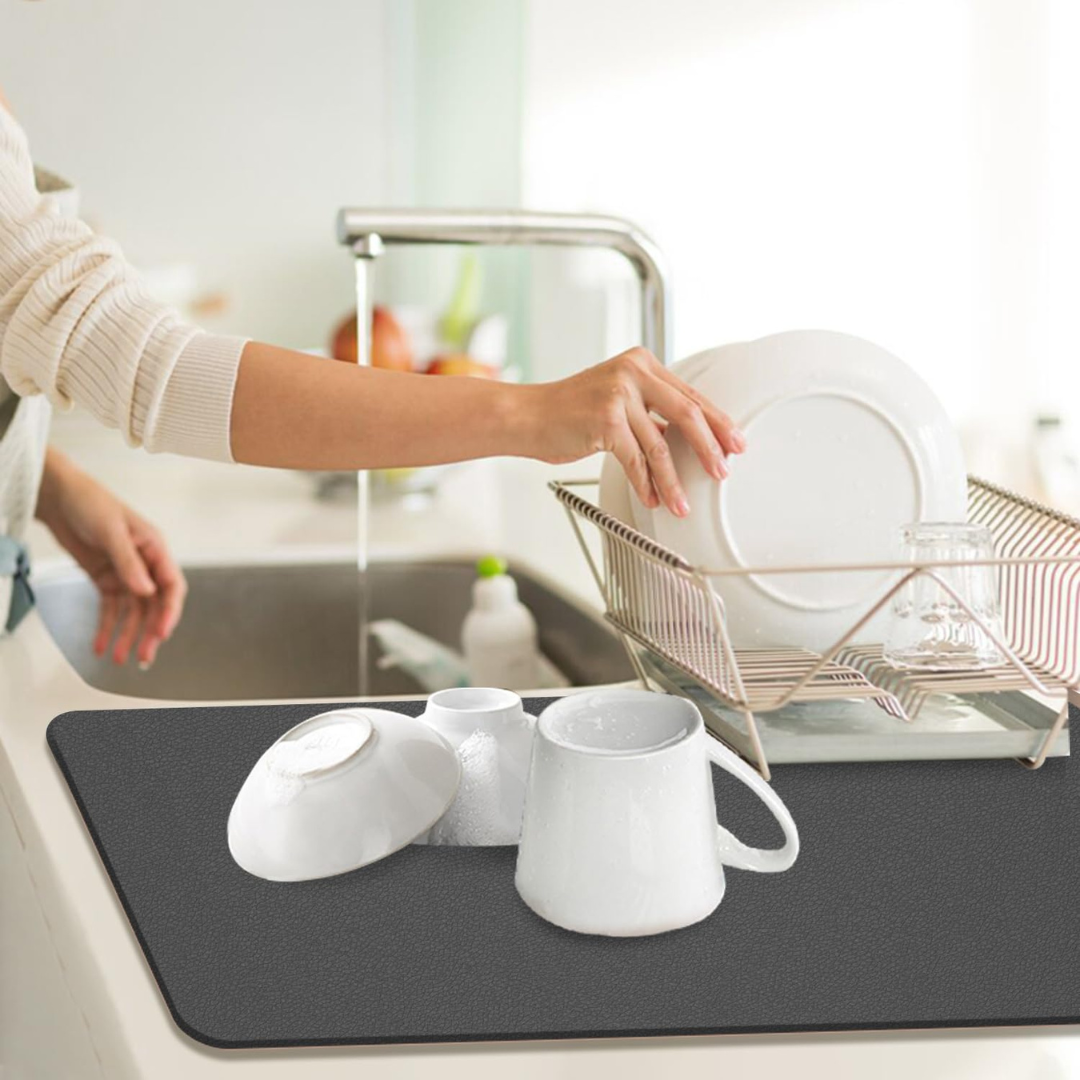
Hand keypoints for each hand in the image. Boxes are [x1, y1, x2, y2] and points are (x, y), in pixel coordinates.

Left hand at [35, 449, 185, 666]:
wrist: (59, 497)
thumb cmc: (90, 502)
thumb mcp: (111, 531)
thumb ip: (129, 562)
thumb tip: (145, 591)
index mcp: (155, 548)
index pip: (171, 586)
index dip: (170, 612)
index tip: (161, 633)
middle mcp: (144, 564)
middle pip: (154, 605)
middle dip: (149, 631)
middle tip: (143, 656)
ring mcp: (125, 573)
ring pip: (133, 612)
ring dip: (127, 635)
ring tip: (119, 657)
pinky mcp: (106, 578)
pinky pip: (111, 608)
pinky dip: (107, 627)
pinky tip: (102, 644)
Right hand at [528, 347, 745, 515]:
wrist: (526, 416)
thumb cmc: (568, 412)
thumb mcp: (616, 399)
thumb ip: (649, 410)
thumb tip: (685, 437)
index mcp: (641, 363)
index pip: (690, 394)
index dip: (717, 421)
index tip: (733, 442)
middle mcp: (633, 372)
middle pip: (687, 413)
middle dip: (710, 447)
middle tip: (722, 470)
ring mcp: (619, 394)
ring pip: (660, 444)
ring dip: (674, 479)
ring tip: (683, 502)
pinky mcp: (606, 420)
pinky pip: (636, 459)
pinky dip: (646, 484)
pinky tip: (652, 498)